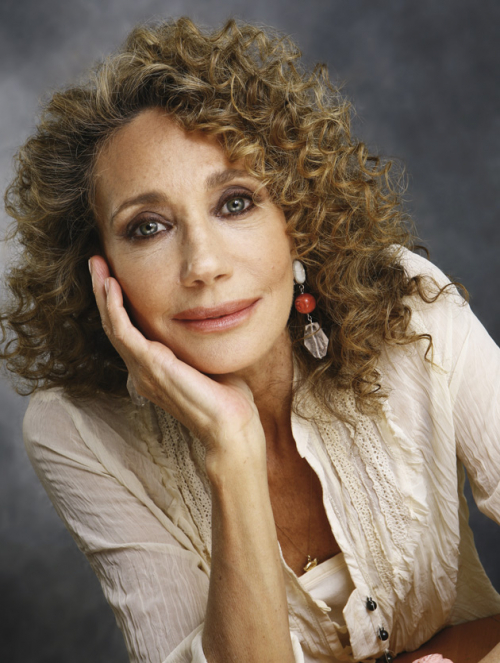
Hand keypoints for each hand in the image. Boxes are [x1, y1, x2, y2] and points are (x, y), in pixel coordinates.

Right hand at [88, 256, 265, 463]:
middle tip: (97, 264)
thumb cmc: (227, 398)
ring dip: (104, 294)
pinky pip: (124, 332)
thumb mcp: (208, 361)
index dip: (119, 304)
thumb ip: (197, 344)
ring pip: (113, 326)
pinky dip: (115, 308)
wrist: (231, 424)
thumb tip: (208, 320)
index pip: (128, 332)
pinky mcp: (150, 366)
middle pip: (114, 325)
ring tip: (98, 266)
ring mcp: (143, 370)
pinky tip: (112, 287)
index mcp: (153, 371)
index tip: (117, 276)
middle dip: (104, 292)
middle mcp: (142, 371)